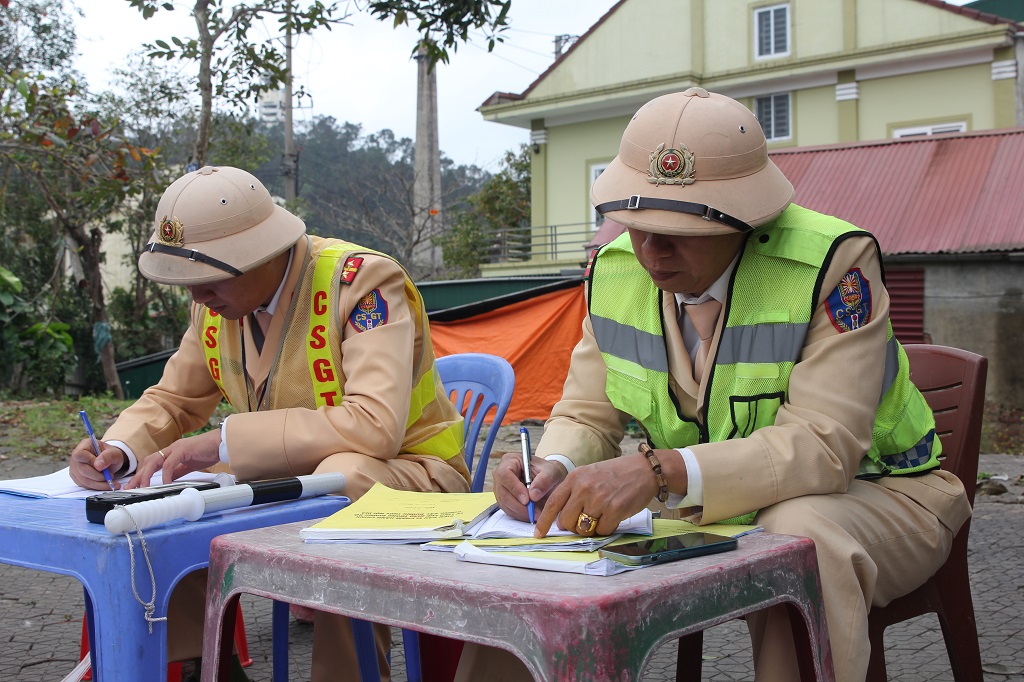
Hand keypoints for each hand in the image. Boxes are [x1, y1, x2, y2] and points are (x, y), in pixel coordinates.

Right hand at [69, 438, 125, 489]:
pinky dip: (96, 487)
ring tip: (111, 481)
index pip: (80, 454)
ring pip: (83, 480)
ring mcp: (74, 468)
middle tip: (111, 476)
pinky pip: (84, 485)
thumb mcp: (114, 453)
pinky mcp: (76, 477)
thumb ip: (108, 456)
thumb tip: (98, 466)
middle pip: (82, 470)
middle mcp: (76, 456)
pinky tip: (106, 485)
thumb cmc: (111, 455)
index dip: (90, 462)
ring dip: (99, 484)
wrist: (109, 461)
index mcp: (84, 445)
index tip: (102, 467)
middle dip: (98, 476)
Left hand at [125, 430, 221, 488]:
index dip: (141, 474)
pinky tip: (164, 483)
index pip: (151, 463)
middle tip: (130, 488)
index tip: (134, 486)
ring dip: (146, 475)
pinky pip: (169, 463)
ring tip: (143, 487)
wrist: (221, 443)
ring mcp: (176, 448)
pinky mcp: (183, 450)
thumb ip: (177, 472)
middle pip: (148, 461)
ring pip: (154, 461)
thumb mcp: (189, 465)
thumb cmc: (208, 452)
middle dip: (137, 475)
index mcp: (171, 452)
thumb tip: (167, 481)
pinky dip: (165, 474)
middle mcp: (171, 449)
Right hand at [492, 452, 567, 522]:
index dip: (514, 488)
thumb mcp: (551, 472)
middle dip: (518, 505)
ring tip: (536, 514)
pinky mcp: (504, 500)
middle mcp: (501, 474)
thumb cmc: (548, 472)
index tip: (527, 500)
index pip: (505, 474)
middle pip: (502, 492)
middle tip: (534, 512)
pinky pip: (508, 510)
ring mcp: (500, 488)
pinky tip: (531, 515)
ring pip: (504, 503)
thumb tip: (533, 495)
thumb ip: (544, 481)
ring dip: (520, 512)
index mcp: (510, 461)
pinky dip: (520, 515)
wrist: (548, 479)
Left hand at [534, 453, 658, 537]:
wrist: (644, 469)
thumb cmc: (616, 474)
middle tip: (584, 519)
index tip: (539, 533)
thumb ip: (573, 494)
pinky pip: (602, 531)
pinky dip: (607, 528)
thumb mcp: (589, 475)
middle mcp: (584, 488)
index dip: (544, 521)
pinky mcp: (615, 510)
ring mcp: (599, 499)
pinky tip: (613, 515)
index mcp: (575, 478)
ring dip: (591, 528)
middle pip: (566, 521)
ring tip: (601, 515)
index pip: (552, 503)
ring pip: (583, 529)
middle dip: (573, 526)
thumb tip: (561, 521)